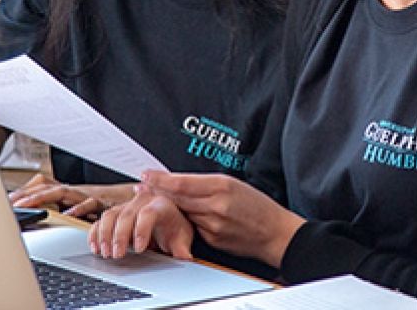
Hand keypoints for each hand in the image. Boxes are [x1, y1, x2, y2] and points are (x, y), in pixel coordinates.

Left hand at [8, 174, 133, 219]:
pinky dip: (78, 209)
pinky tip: (68, 215)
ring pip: (62, 192)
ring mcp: (89, 194)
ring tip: (27, 205)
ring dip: (44, 198)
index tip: (7, 200)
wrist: (144, 199)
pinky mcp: (103, 201)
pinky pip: (89, 204)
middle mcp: (78, 191)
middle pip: (48, 187)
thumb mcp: (86, 209)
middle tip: (10, 203)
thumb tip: (53, 217)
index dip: (24, 193)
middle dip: (27, 194)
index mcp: (71, 193)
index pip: (43, 188)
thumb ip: (70, 210)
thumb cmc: (114, 206)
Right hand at [89, 185, 193, 260]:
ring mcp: (127, 206)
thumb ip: (182, 248)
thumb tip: (185, 257)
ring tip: (105, 253)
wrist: (167, 222)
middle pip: (126, 214)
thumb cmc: (174, 229)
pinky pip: (101, 220)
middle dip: (119, 236)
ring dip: (104, 234)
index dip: (141, 230)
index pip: (148, 213)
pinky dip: (95, 233)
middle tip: (117, 255)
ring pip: (110, 215)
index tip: (139, 249)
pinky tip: (95, 247)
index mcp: (161, 204)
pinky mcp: (116, 213)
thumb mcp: (181, 238)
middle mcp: (142, 201)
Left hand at [142, 171, 305, 267]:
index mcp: (222, 186)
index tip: (146, 175)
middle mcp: (215, 206)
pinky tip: (182, 216)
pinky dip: (185, 220)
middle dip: (157, 191)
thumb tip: (180, 182)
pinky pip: (192, 227)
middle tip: (141, 185)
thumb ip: (207, 184)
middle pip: (177, 198)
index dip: (160, 179)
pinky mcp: (212, 240)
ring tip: (157, 198)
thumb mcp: (234, 184)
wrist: (275, 233)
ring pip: (182, 213)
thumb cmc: (257, 206)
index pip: (182, 182)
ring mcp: (213, 225)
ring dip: (169, 206)